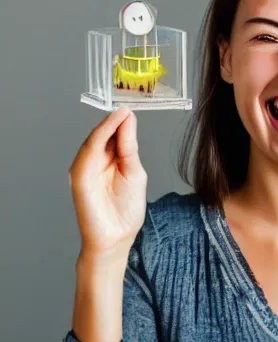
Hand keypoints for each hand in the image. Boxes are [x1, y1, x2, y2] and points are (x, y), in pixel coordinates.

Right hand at [69, 107, 147, 258]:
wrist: (117, 236)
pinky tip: (112, 124)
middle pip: (106, 134)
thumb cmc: (125, 209)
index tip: (134, 107)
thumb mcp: (134, 171)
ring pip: (95, 138)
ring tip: (123, 111)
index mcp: (111, 160)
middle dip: (117, 119)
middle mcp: (97, 161)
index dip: (124, 121)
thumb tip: (128, 120)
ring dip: (109, 123)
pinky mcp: (80, 175)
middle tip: (129, 105)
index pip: (116, 135)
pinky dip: (100, 135)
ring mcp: (87, 167)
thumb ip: (129, 147)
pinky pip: (89, 150)